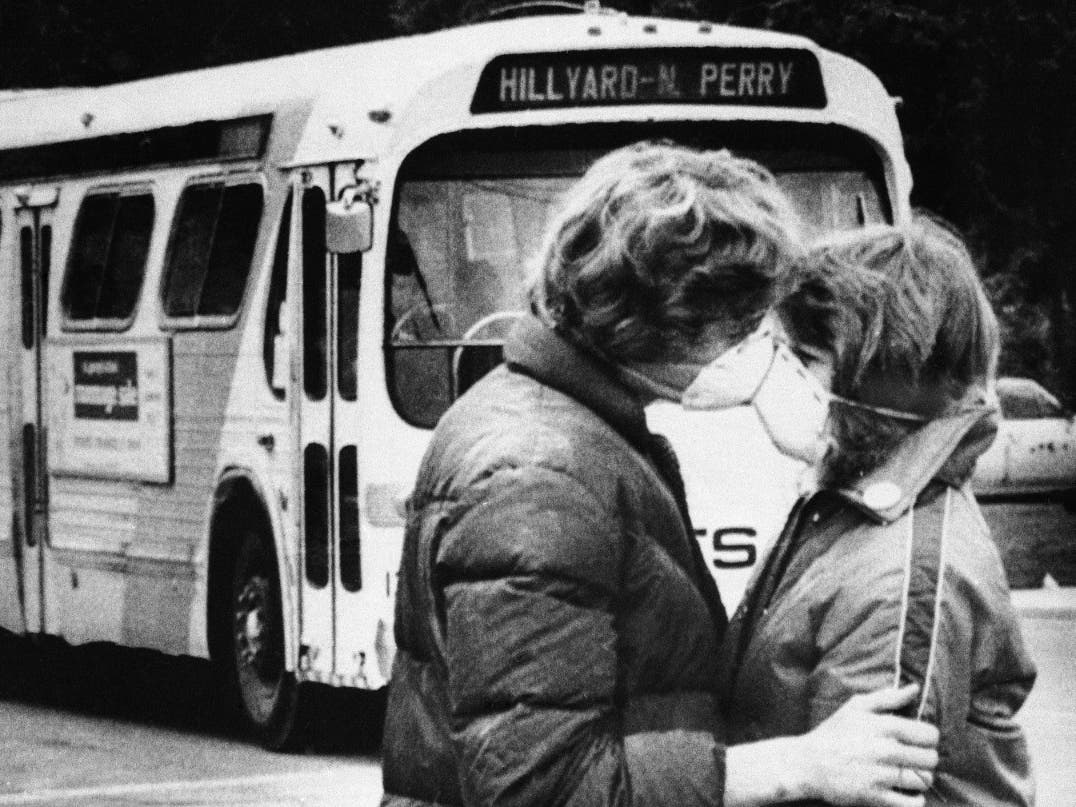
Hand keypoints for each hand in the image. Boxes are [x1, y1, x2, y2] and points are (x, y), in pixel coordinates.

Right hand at [797, 684, 939, 806]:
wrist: (807, 763)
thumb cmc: (834, 733)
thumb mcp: (856, 707)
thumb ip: (887, 697)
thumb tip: (915, 688)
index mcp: (883, 726)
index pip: (929, 735)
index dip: (928, 738)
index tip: (918, 741)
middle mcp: (885, 750)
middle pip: (930, 759)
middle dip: (925, 758)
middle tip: (913, 758)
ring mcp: (880, 775)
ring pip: (923, 780)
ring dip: (920, 779)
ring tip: (907, 774)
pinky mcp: (875, 797)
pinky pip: (912, 803)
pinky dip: (915, 800)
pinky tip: (906, 793)